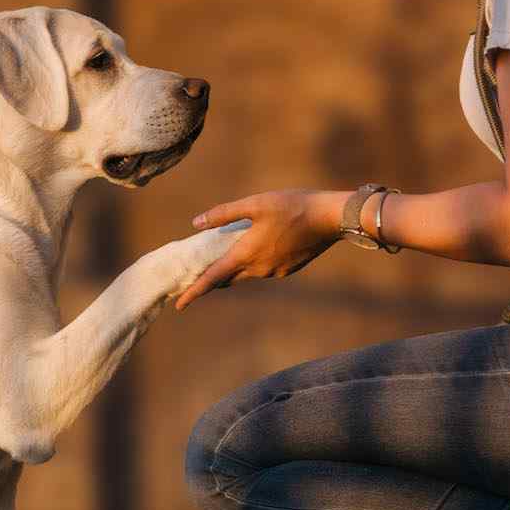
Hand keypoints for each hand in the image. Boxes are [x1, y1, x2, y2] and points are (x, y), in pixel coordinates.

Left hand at [174, 189, 339, 309]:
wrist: (330, 218)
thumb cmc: (292, 206)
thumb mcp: (255, 203)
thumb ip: (224, 214)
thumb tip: (196, 223)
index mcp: (246, 254)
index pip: (213, 278)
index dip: (194, 292)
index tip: (179, 305)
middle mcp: (259, 269)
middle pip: (228, 279)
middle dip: (212, 280)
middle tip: (197, 277)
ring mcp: (275, 272)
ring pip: (247, 274)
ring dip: (235, 268)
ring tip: (227, 256)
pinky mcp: (289, 269)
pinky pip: (265, 269)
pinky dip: (255, 263)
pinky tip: (260, 247)